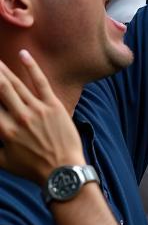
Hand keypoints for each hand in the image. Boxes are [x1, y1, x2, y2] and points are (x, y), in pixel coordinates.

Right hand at [0, 50, 84, 187]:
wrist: (63, 170)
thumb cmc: (32, 168)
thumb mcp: (2, 161)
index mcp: (4, 131)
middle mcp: (19, 117)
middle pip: (0, 89)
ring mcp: (37, 110)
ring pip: (16, 84)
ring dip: (3, 69)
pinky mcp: (54, 106)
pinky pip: (41, 83)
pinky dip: (32, 67)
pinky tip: (23, 54)